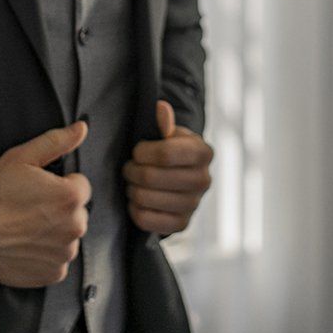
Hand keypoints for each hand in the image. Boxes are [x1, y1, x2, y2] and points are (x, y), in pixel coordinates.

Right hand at [0, 120, 92, 287]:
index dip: (59, 185)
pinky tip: (24, 245)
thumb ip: (57, 142)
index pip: (80, 186)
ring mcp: (65, 252)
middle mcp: (75, 226)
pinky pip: (57, 260)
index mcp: (72, 196)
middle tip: (29, 209)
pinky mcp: (54, 273)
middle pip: (76, 213)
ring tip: (24, 227)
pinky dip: (45, 255)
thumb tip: (82, 128)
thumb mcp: (23, 157)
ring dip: (54, 233)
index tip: (38, 190)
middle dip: (59, 210)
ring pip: (68, 237)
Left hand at [123, 101, 211, 236]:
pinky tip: (137, 200)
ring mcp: (194, 204)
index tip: (137, 152)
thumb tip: (161, 107)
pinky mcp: (182, 224)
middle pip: (151, 177)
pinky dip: (134, 209)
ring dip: (131, 189)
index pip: (165, 153)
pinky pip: (145, 219)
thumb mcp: (170, 135)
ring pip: (145, 198)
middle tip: (128, 168)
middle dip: (132, 171)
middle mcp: (204, 180)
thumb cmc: (172, 153)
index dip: (142, 152)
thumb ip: (164, 123)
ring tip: (132, 182)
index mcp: (203, 152)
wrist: (182, 181)